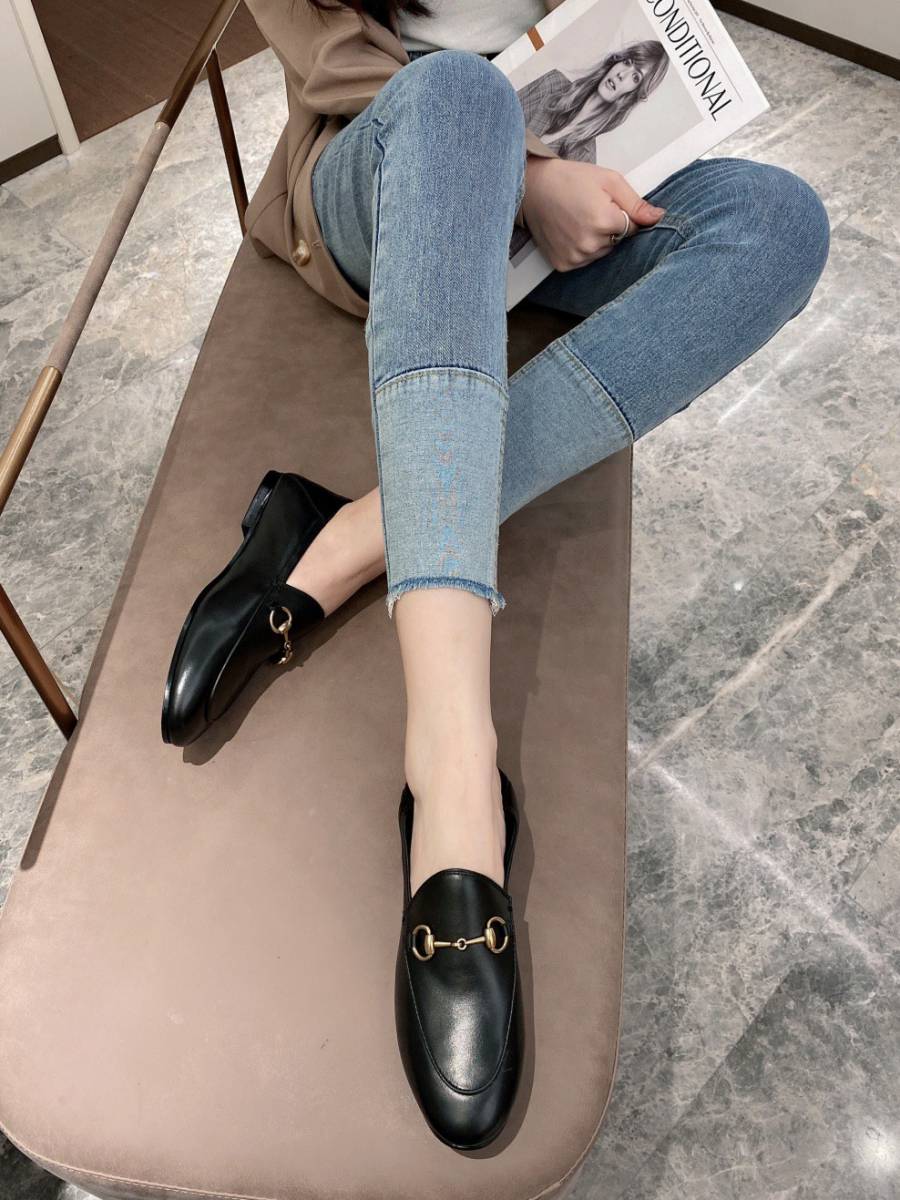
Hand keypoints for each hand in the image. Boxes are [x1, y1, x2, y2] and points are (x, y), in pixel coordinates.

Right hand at [521, 156, 665, 270]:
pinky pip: (585, 260)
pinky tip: (570, 232)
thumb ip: (635, 203)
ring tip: (579, 220)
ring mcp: (575, 257)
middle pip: (618, 242)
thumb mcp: (609, 181)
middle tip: (590, 209)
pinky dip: (582, 249)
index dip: (623, 214)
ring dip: (597, 240)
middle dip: (610, 228)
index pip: (633, 228)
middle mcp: (589, 244)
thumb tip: (658, 217)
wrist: (533, 188)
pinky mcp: (563, 264)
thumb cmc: (570, 179)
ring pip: (602, 252)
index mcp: (604, 221)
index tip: (607, 204)